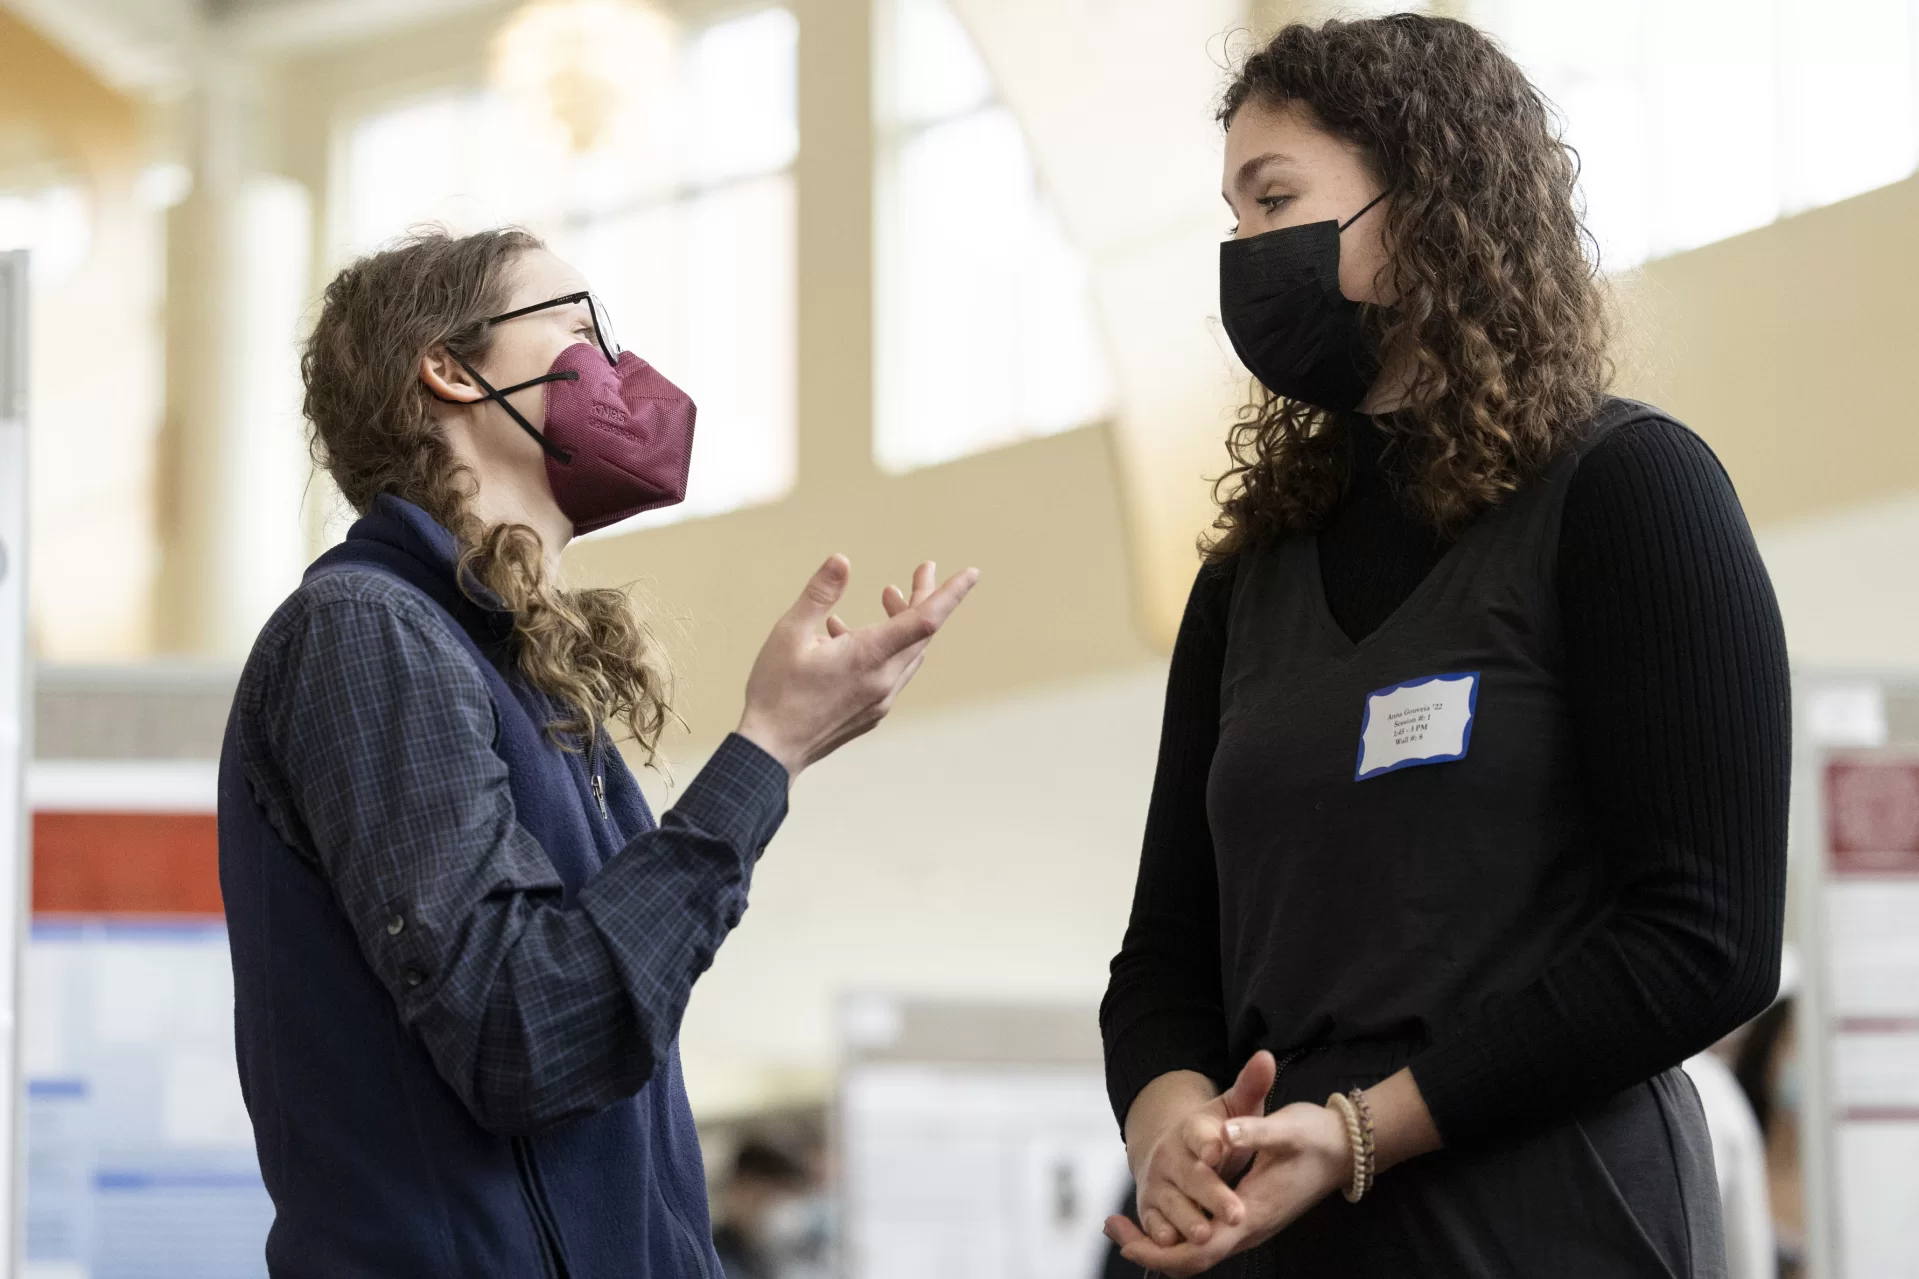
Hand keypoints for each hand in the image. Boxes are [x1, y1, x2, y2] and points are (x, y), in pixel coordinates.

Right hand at [737, 556, 977, 778]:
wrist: (769, 752)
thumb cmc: (776, 691)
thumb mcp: (790, 633)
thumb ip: (819, 593)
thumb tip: (842, 559)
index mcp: (869, 657)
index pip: (926, 620)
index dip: (951, 594)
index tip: (972, 573)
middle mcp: (884, 681)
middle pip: (923, 634)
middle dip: (925, 598)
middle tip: (922, 570)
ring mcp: (880, 701)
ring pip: (909, 654)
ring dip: (904, 622)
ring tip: (886, 595)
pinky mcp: (871, 713)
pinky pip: (892, 673)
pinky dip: (885, 646)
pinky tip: (848, 635)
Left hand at [1106, 1101, 1351, 1275]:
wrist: (1346, 1149)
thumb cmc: (1316, 1137)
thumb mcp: (1286, 1128)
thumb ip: (1254, 1131)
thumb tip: (1222, 1134)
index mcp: (1253, 1213)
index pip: (1198, 1249)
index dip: (1158, 1250)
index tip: (1124, 1239)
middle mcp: (1248, 1228)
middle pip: (1191, 1260)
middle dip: (1148, 1249)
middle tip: (1111, 1226)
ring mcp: (1248, 1227)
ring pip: (1196, 1253)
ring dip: (1158, 1243)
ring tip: (1121, 1222)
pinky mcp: (1247, 1219)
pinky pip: (1205, 1240)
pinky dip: (1176, 1235)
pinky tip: (1156, 1216)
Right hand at [1120, 1053, 1276, 1249]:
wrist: (1171, 1149)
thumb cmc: (1213, 1131)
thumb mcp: (1233, 1106)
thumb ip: (1251, 1086)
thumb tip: (1266, 1057)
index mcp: (1192, 1130)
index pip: (1199, 1133)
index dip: (1210, 1141)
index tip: (1220, 1147)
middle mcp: (1170, 1157)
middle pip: (1189, 1177)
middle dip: (1210, 1195)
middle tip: (1235, 1211)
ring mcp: (1157, 1185)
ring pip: (1170, 1206)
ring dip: (1184, 1222)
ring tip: (1204, 1235)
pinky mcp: (1150, 1209)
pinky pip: (1154, 1227)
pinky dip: (1161, 1239)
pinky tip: (1174, 1248)